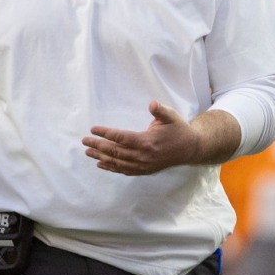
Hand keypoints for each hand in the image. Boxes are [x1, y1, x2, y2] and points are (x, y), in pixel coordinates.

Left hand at [81, 101, 200, 174]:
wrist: (190, 149)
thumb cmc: (178, 129)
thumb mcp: (171, 116)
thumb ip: (160, 110)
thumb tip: (152, 104)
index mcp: (147, 142)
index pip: (121, 138)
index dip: (106, 133)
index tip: (93, 128)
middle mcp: (143, 156)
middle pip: (115, 151)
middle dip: (98, 145)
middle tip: (84, 140)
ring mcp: (143, 165)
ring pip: (117, 162)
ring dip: (100, 157)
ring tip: (87, 151)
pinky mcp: (144, 170)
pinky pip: (124, 170)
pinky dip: (111, 168)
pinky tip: (100, 164)